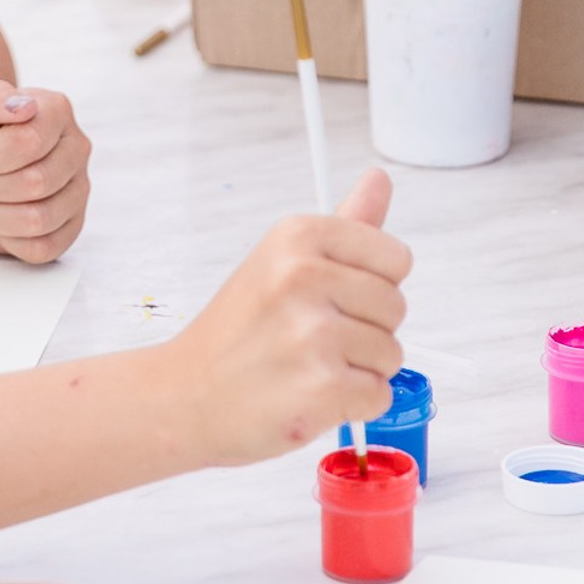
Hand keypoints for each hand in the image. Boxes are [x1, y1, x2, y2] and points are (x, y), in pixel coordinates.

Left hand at [0, 81, 90, 263]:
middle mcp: (75, 149)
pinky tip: (2, 218)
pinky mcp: (68, 229)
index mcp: (55, 111)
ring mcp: (77, 191)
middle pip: (37, 183)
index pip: (30, 143)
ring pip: (40, 220)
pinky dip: (8, 239)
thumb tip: (25, 105)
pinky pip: (43, 249)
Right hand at [168, 168, 410, 466]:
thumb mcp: (279, 261)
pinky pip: (380, 395)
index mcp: (296, 236)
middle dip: (364, 330)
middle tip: (307, 337)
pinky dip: (350, 405)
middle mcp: (302, 275)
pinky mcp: (322, 386)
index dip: (368, 284)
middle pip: (397, 307)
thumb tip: (380, 178)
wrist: (187, 394)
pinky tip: (308, 394)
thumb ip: (343, 224)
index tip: (327, 296)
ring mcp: (312, 332)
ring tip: (304, 366)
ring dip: (357, 370)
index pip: (395, 258)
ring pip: (392, 354)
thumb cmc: (238, 330)